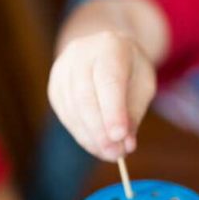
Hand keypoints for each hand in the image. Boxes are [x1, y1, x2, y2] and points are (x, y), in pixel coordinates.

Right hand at [48, 31, 156, 160]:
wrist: (105, 50)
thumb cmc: (130, 70)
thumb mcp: (143, 85)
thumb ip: (134, 113)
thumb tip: (125, 145)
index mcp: (110, 45)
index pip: (108, 81)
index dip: (113, 111)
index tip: (119, 138)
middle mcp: (81, 53)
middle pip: (85, 96)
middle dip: (100, 130)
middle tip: (115, 154)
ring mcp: (63, 69)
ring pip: (72, 108)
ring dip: (90, 137)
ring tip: (109, 153)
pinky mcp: (55, 86)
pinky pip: (65, 114)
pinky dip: (81, 134)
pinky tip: (95, 145)